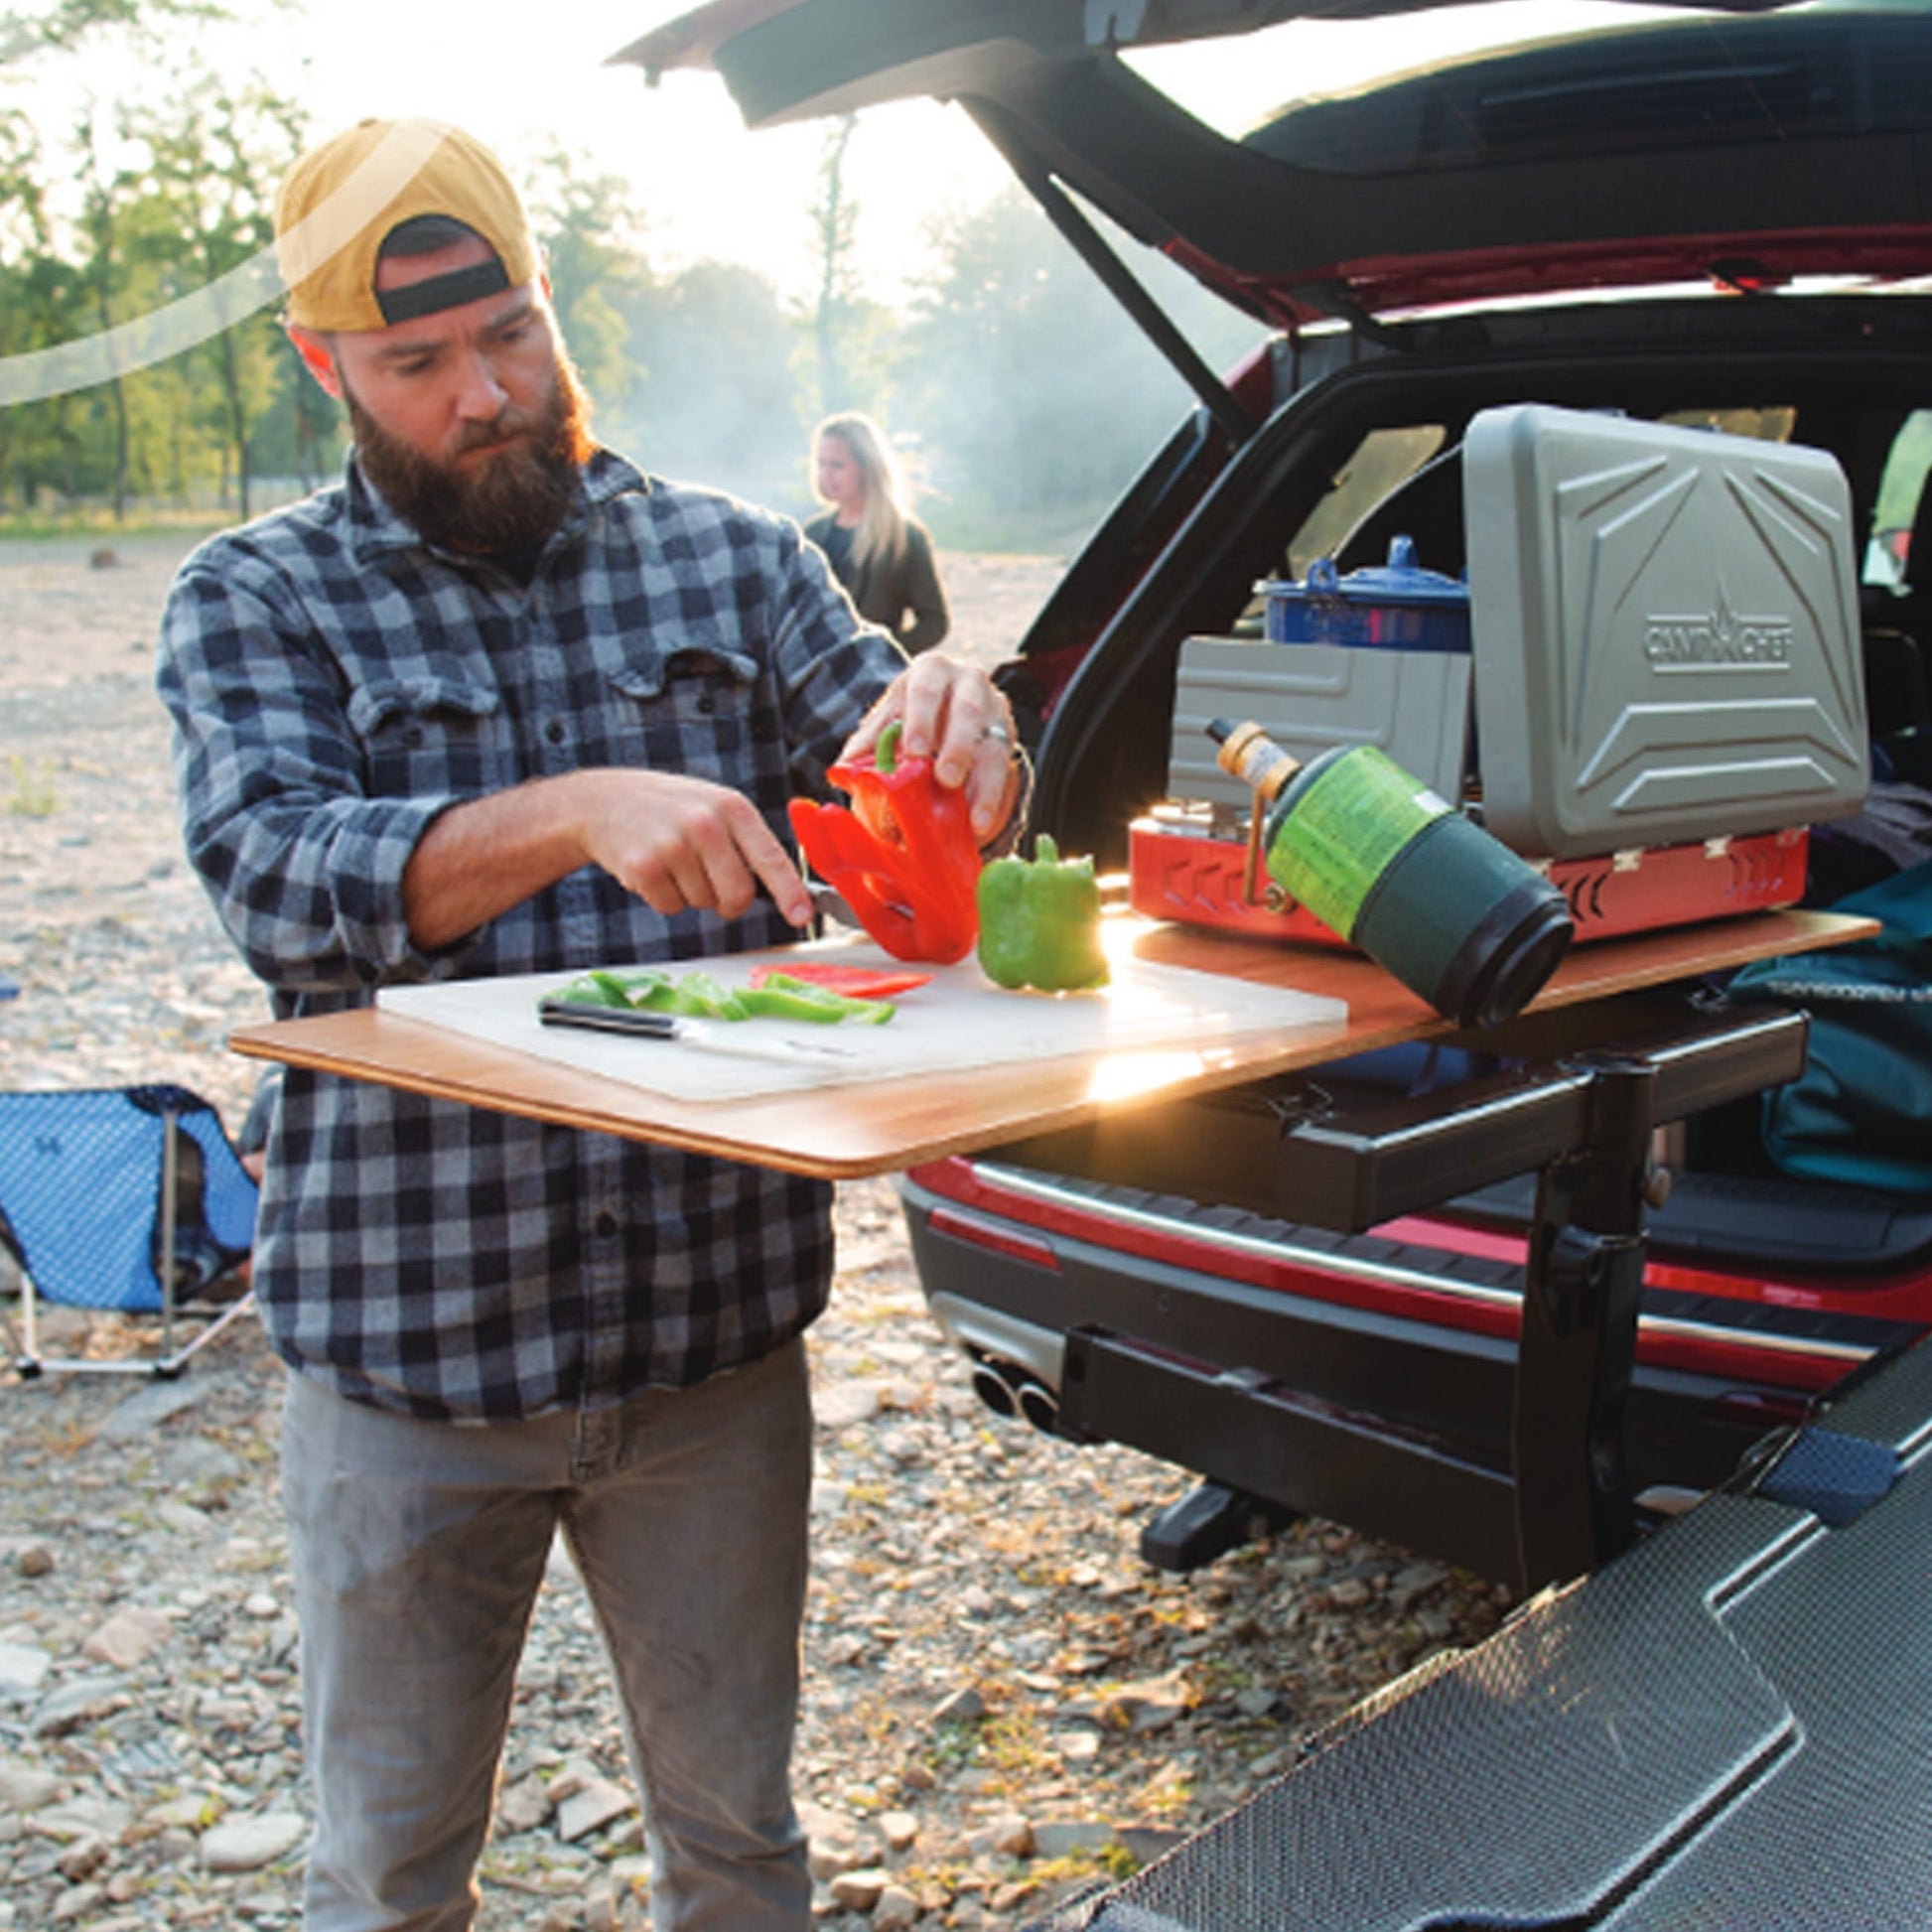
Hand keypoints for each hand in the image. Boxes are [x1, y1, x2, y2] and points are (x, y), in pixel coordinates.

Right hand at [577, 768, 815, 927]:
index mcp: (733, 808)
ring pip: (702, 904)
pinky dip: (662, 897)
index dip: (790, 892)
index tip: (803, 916)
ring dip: (689, 893)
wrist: (603, 800)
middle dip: (728, 902)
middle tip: (709, 882)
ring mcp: (673, 845)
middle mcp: (706, 824)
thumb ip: (747, 842)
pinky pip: (670, 907)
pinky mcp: (643, 866)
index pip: (771, 857)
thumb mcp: (714, 807)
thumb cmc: (671, 809)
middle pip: (738, 895)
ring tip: (671, 860)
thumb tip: (786, 891)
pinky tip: (651, 867)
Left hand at [842, 653, 1021, 842]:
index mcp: (932, 671)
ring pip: (996, 747)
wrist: (948, 713)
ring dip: (985, 786)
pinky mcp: (1009, 743)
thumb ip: (869, 741)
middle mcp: (970, 684)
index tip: (914, 752)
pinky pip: (1008, 775)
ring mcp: (995, 713)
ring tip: (973, 822)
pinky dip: (995, 803)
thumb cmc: (912, 716)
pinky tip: (983, 826)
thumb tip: (843, 768)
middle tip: (946, 781)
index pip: (926, 690)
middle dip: (958, 749)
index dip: (921, 721)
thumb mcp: (888, 720)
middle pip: (968, 713)